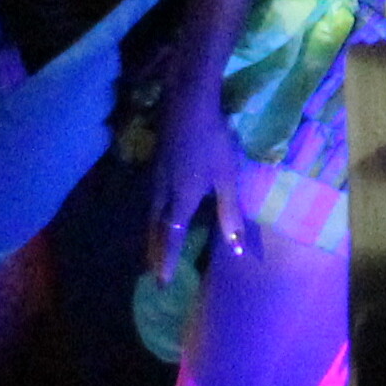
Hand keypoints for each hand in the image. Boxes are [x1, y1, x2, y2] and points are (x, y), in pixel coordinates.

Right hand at [139, 74, 264, 283]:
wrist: (187, 105)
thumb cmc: (213, 142)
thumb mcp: (227, 178)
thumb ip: (230, 212)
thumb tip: (235, 248)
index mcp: (181, 200)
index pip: (172, 237)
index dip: (167, 259)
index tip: (162, 281)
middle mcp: (162, 192)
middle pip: (156, 227)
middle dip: (154, 250)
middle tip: (152, 270)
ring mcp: (156, 177)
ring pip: (150, 213)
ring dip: (151, 233)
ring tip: (152, 246)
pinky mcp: (156, 163)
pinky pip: (151, 198)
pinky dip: (152, 214)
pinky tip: (157, 210)